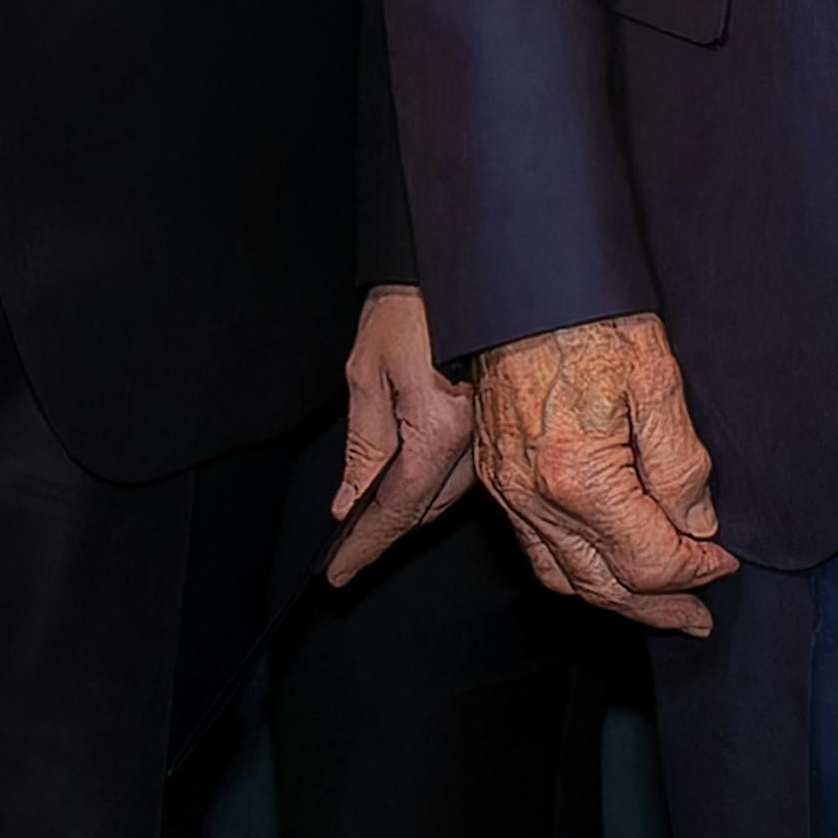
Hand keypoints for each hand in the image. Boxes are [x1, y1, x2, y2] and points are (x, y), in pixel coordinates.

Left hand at [325, 286, 480, 586]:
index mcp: (441, 427)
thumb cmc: (410, 307)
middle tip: (347, 554)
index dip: (365, 546)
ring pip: (448, 497)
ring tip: (371, 525)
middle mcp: (477, 440)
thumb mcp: (366, 373)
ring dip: (411, 512)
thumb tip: (351, 502)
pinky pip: (465, 472)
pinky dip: (434, 487)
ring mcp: (494, 434)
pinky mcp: (498, 423)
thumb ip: (363, 445)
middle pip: (426, 511)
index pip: (397, 508)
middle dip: (385, 534)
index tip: (339, 573)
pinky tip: (411, 486)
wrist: (461, 265)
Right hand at [474, 313, 736, 633]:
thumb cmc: (589, 317)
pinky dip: (574, 574)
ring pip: (565, 578)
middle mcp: (536, 497)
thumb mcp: (658, 378)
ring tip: (658, 608)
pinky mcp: (498, 478)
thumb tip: (697, 524)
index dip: (696, 569)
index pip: (648, 560)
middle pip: (605, 585)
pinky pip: (535, 550)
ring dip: (617, 601)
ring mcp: (510, 492)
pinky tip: (603, 571)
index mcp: (580, 477)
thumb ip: (681, 464)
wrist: (522, 283)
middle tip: (699, 618)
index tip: (725, 559)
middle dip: (660, 607)